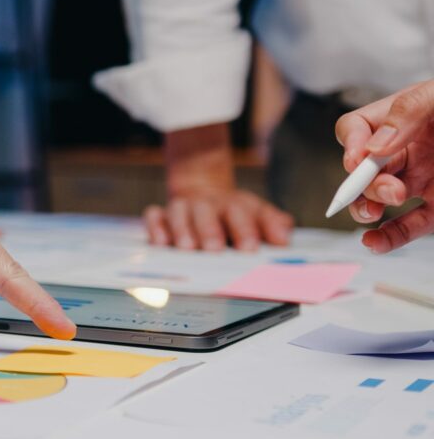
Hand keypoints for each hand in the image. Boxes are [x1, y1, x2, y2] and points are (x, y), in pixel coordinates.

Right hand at [148, 124, 292, 250]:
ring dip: (183, 230)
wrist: (202, 189)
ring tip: (187, 248)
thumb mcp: (256, 213)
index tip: (249, 249)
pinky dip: (156, 227)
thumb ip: (273, 225)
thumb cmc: (232, 213)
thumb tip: (284, 238)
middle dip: (210, 230)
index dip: (246, 230)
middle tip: (214, 249)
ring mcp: (182, 208)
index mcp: (234, 205)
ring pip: (180, 214)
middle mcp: (207, 204)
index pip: (242, 213)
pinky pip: (154, 217)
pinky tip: (160, 242)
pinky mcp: (161, 214)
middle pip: (208, 213)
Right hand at [336, 81, 433, 252]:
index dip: (351, 145)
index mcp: (404, 119)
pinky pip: (407, 227)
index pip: (356, 129)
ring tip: (378, 212)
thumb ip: (409, 112)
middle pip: (363, 169)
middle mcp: (406, 151)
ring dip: (369, 209)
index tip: (358, 160)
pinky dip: (388, 238)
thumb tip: (375, 146)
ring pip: (378, 201)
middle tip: (389, 189)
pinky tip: (375, 241)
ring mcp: (421, 181)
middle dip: (365, 183)